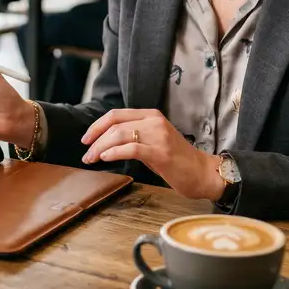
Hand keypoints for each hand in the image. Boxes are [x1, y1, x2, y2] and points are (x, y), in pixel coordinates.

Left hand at [80, 109, 223, 200]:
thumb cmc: (176, 160)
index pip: (116, 114)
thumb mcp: (153, 141)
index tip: (86, 139)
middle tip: (86, 155)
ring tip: (92, 159)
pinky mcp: (161, 152)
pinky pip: (131, 149)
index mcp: (151, 115)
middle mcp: (154, 121)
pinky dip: (114, 153)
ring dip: (100, 148)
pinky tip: (106, 159)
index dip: (96, 126)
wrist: (203, 173)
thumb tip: (105, 142)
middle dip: (95, 140)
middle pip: (114, 125)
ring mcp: (158, 136)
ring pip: (119, 135)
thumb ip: (134, 136)